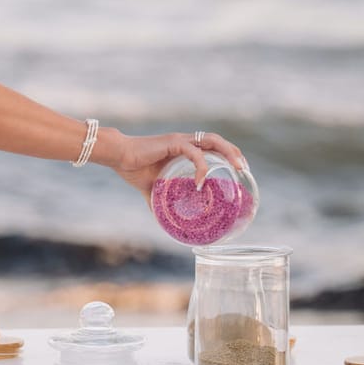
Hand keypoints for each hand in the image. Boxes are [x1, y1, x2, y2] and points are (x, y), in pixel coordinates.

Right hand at [110, 130, 248, 197]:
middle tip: (245, 170)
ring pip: (212, 140)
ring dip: (228, 152)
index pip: (212, 148)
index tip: (239, 170)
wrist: (118, 156)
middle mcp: (186, 142)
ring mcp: (180, 141)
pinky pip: (194, 153)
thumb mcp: (151, 190)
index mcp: (184, 149)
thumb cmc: (133, 169)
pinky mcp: (173, 144)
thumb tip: (165, 223)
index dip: (228, 155)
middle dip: (235, 153)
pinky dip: (201, 167)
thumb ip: (160, 203)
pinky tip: (201, 182)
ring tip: (238, 167)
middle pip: (218, 141)